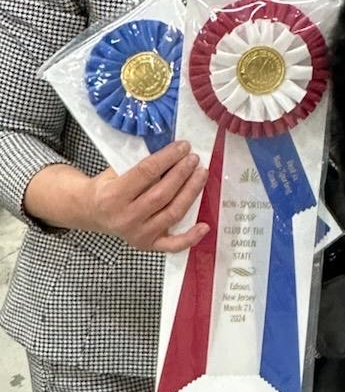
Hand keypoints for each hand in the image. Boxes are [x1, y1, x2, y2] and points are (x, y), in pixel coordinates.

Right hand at [84, 141, 209, 252]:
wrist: (93, 212)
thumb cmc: (108, 188)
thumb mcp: (114, 171)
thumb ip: (140, 164)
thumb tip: (173, 151)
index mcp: (113, 196)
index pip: (146, 173)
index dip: (168, 157)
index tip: (183, 146)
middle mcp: (126, 218)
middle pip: (162, 194)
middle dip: (182, 173)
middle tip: (194, 158)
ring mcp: (139, 234)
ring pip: (172, 213)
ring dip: (191, 193)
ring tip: (201, 174)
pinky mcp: (148, 245)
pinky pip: (173, 245)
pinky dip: (191, 237)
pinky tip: (205, 225)